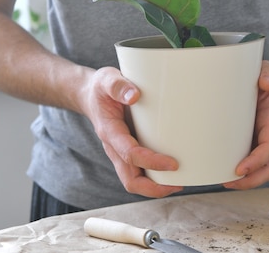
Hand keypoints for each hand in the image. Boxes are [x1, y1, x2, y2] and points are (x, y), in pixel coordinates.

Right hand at [83, 67, 182, 196]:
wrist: (89, 95)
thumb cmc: (100, 89)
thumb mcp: (106, 80)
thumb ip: (118, 86)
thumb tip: (134, 96)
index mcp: (110, 132)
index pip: (130, 154)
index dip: (151, 162)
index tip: (173, 164)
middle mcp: (114, 147)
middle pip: (130, 180)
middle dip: (154, 188)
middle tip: (178, 184)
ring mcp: (120, 152)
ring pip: (135, 180)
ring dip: (156, 187)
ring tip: (179, 182)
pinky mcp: (128, 151)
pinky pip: (139, 171)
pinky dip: (155, 177)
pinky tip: (172, 172)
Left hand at [223, 60, 268, 189]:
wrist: (268, 84)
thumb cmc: (267, 80)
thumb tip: (264, 83)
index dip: (257, 161)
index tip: (241, 168)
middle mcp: (267, 136)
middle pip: (267, 168)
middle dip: (251, 180)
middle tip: (229, 182)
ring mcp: (257, 142)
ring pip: (259, 171)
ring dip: (244, 182)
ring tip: (223, 182)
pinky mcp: (246, 143)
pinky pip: (245, 163)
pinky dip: (237, 173)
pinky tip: (219, 172)